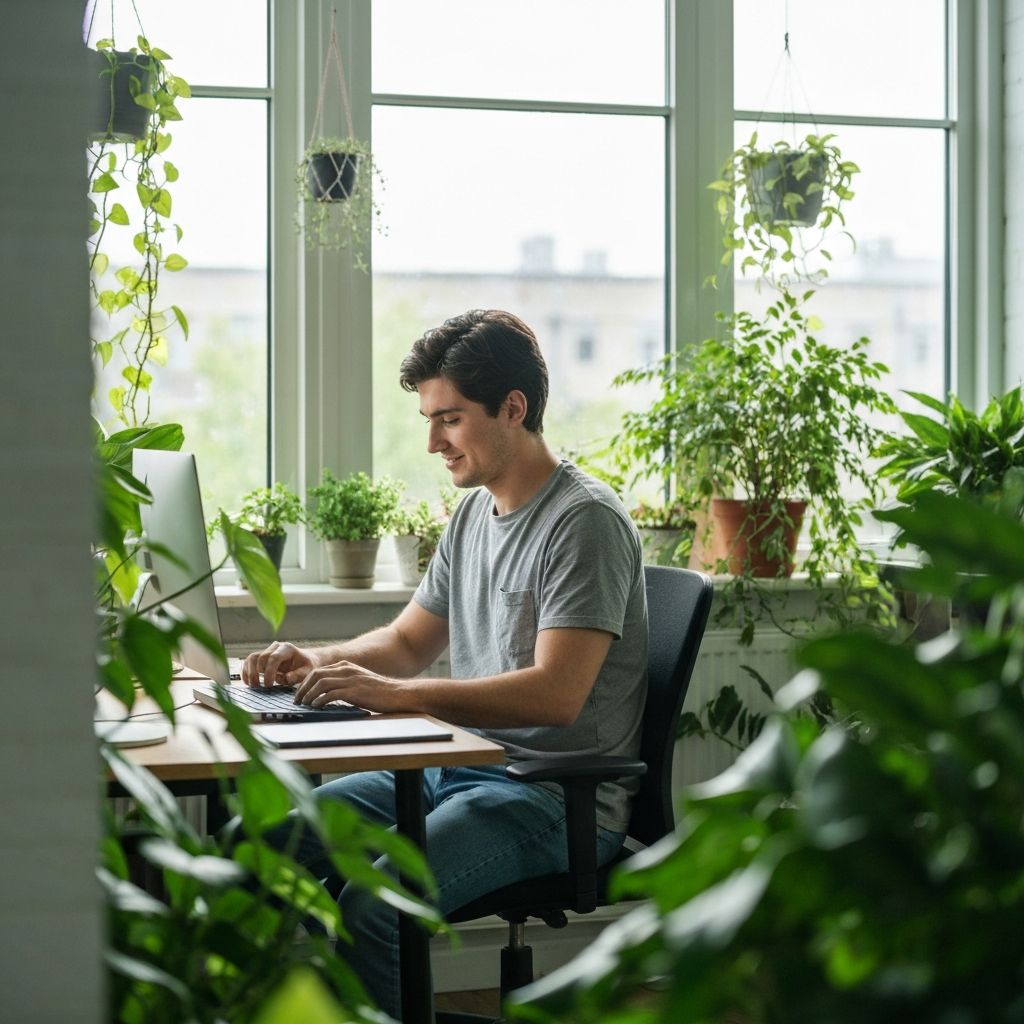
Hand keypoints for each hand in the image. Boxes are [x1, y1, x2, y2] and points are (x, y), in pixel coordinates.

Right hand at [241, 641, 318, 687]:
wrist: (304, 660)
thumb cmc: (306, 666)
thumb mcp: (308, 671)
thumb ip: (298, 675)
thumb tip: (286, 678)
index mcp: (287, 648)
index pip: (274, 657)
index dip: (269, 672)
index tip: (269, 685)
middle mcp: (275, 647)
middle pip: (261, 657)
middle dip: (258, 673)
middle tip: (261, 687)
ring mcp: (267, 650)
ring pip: (252, 658)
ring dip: (250, 672)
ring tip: (253, 686)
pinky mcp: (261, 657)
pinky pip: (249, 662)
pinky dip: (246, 672)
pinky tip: (249, 683)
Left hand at [293, 661, 409, 712]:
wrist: (397, 693)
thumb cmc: (379, 692)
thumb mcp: (359, 682)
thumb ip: (344, 683)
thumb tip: (326, 694)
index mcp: (346, 666)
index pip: (318, 671)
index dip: (306, 682)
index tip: (300, 693)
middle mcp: (346, 670)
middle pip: (316, 675)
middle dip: (303, 688)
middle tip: (297, 700)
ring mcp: (350, 680)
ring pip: (321, 683)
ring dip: (309, 694)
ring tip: (303, 704)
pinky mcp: (354, 691)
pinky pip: (331, 694)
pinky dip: (320, 700)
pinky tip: (316, 706)